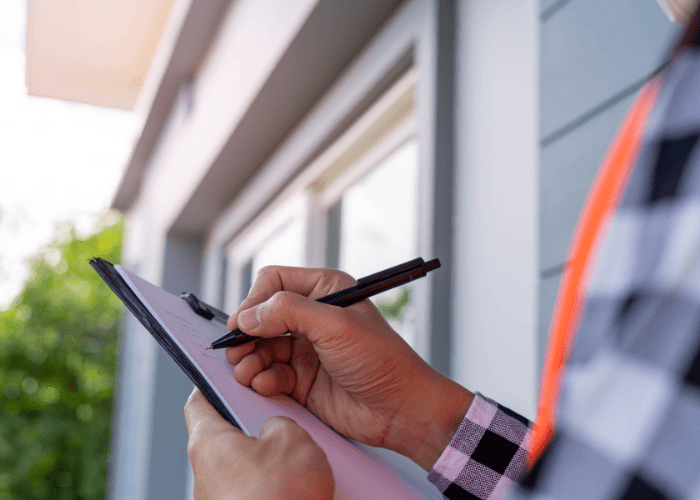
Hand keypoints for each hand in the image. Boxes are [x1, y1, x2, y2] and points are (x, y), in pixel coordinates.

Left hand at [184, 388, 333, 499]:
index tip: (226, 377)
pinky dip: (275, 485)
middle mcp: (205, 473)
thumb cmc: (278, 497)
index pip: (198, 402)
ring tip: (300, 457)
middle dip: (255, 426)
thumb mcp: (292, 438)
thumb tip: (276, 431)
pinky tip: (300, 486)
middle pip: (227, 435)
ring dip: (270, 459)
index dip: (213, 385)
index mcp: (208, 442)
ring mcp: (220, 499)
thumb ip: (280, 423)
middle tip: (281, 418)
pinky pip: (256, 491)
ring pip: (245, 466)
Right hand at [225, 266, 473, 469]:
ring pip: (260, 348)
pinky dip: (261, 379)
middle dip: (246, 334)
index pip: (274, 282)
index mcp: (325, 290)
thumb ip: (289, 312)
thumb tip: (248, 316)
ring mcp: (305, 349)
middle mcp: (312, 317)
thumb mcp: (336, 326)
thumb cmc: (381, 360)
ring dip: (249, 360)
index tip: (242, 324)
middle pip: (261, 317)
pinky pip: (268, 374)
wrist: (400, 409)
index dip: (254, 301)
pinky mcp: (301, 380)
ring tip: (248, 371)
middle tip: (236, 351)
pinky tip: (267, 385)